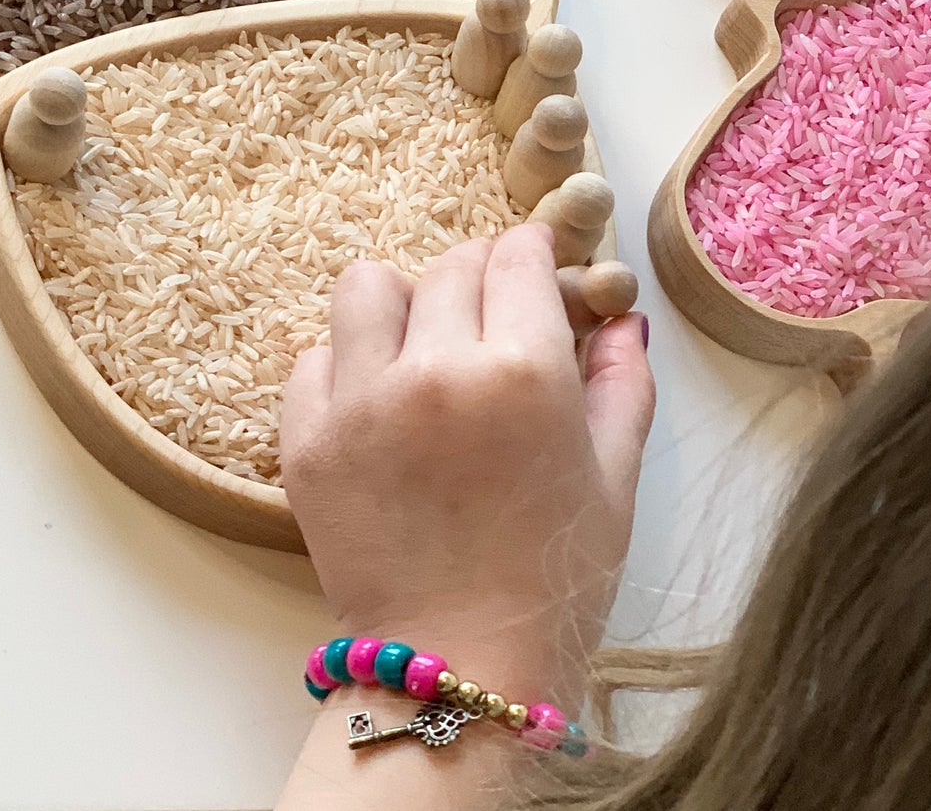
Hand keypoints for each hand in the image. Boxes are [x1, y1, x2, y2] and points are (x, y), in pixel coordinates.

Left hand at [281, 223, 652, 708]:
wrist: (458, 674)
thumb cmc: (553, 580)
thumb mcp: (615, 478)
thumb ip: (623, 381)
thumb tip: (619, 316)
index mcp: (524, 372)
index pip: (517, 255)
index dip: (533, 255)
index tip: (535, 273)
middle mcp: (437, 370)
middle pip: (450, 264)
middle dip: (479, 279)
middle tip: (490, 322)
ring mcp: (362, 403)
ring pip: (367, 286)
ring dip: (400, 304)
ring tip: (421, 348)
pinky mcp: (306, 442)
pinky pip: (314, 357)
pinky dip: (345, 366)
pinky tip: (377, 406)